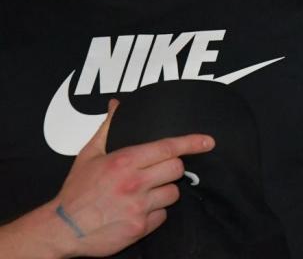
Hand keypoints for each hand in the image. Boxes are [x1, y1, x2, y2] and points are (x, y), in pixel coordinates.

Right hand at [52, 99, 213, 256]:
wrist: (61, 229)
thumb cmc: (76, 190)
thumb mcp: (89, 154)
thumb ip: (108, 127)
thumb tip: (117, 104)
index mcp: (125, 160)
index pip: (168, 147)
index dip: (191, 142)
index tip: (209, 141)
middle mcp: (135, 183)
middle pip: (176, 169)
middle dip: (171, 168)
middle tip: (157, 171)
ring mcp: (139, 207)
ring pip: (173, 193)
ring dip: (164, 190)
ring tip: (146, 191)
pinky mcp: (139, 229)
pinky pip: (163, 215)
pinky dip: (155, 212)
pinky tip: (139, 209)